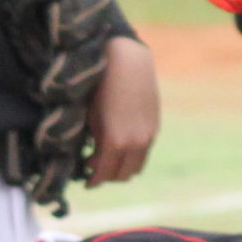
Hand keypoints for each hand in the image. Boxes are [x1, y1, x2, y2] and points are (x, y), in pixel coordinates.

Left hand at [87, 35, 160, 183]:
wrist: (128, 61)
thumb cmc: (101, 87)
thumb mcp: (91, 118)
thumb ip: (95, 144)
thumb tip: (94, 160)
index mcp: (116, 142)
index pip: (105, 173)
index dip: (94, 180)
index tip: (86, 181)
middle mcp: (137, 143)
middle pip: (124, 175)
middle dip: (108, 176)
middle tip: (94, 168)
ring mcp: (149, 134)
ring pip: (137, 165)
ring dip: (122, 166)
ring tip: (107, 157)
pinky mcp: (155, 125)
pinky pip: (144, 150)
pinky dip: (132, 153)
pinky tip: (121, 142)